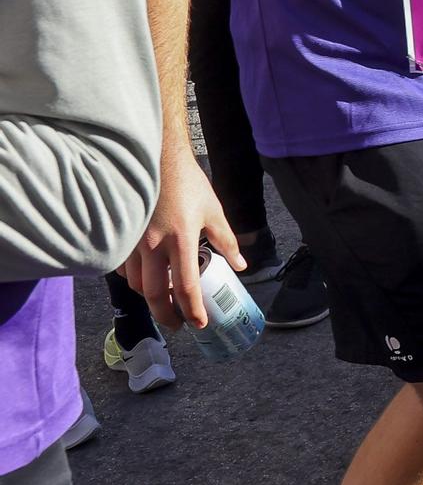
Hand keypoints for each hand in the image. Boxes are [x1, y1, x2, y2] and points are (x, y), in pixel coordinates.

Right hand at [122, 147, 239, 330]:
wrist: (157, 159)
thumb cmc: (188, 184)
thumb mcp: (213, 210)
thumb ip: (226, 240)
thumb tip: (239, 265)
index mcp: (182, 239)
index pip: (187, 286)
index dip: (193, 310)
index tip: (199, 323)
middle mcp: (154, 245)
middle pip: (155, 294)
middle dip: (166, 315)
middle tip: (178, 325)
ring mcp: (133, 242)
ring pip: (136, 284)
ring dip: (150, 299)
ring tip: (165, 303)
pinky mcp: (120, 237)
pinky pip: (123, 269)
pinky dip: (135, 280)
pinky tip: (147, 279)